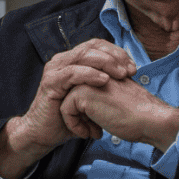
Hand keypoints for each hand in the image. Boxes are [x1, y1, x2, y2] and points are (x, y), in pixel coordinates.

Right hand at [0, 39, 135, 178]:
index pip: (97, 45)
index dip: (117, 53)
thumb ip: (105, 85)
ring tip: (121, 74)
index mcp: (73, 60)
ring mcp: (55, 70)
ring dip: (105, 63)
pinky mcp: (51, 83)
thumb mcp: (91, 97)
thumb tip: (129, 79)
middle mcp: (63, 60)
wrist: (45, 133)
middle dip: (115, 56)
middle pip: (92, 47)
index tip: (133, 68)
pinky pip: (72, 73)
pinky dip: (90, 74)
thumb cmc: (69, 116)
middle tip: (130, 70)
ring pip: (83, 55)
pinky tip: (104, 80)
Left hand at [59, 79, 178, 150]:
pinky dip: (74, 125)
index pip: (81, 88)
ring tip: (94, 130)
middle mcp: (93, 69)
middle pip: (72, 94)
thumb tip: (84, 105)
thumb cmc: (137, 113)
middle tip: (94, 127)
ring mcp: (86, 79)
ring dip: (77, 120)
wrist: (149, 119)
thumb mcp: (116, 96)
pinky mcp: (81, 92)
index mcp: (103, 68)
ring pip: (66, 102)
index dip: (87, 109)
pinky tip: (90, 132)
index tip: (100, 122)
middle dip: (79, 113)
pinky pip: (65, 110)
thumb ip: (100, 92)